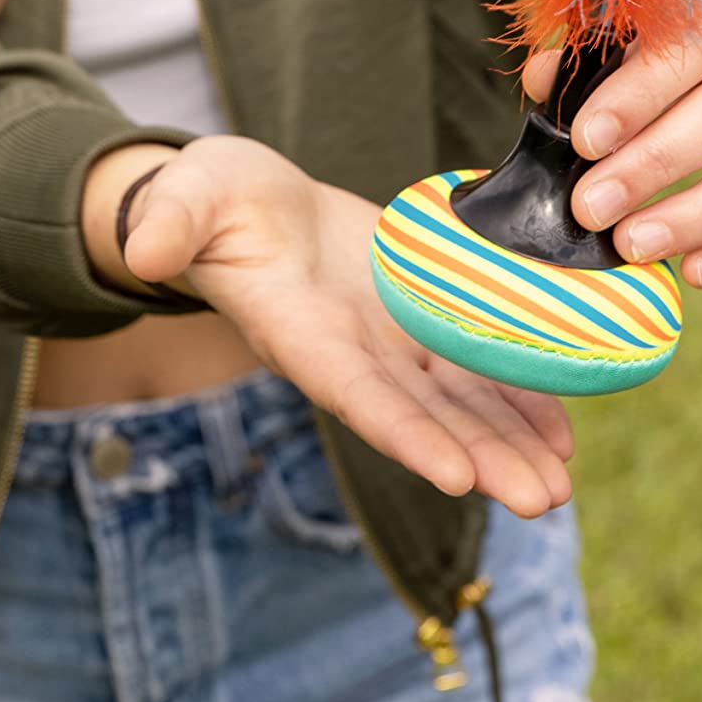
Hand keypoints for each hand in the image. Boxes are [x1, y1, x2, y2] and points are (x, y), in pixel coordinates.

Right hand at [120, 136, 574, 516]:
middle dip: (482, 460)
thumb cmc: (207, 200)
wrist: (241, 203)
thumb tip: (141, 247)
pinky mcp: (413, 315)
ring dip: (509, 442)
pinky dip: (515, 393)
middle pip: (421, 417)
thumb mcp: (184, 198)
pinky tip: (560, 428)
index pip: (355, 395)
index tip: (459, 478)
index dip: (407, 436)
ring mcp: (385, 340)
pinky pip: (471, 361)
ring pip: (456, 401)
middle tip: (545, 502)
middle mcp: (348, 353)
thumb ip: (168, 223)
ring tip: (561, 484)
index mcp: (296, 333)